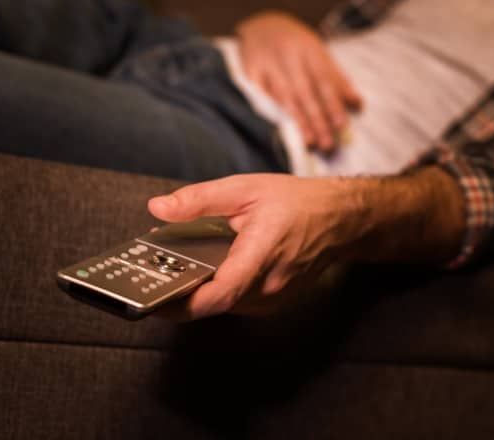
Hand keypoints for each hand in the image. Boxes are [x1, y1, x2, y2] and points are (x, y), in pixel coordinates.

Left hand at [147, 174, 370, 319]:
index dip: (180, 303)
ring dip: (200, 288)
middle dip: (182, 288)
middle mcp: (267, 287)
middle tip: (156, 267)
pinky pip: (237, 301)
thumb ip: (199, 200)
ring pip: (223, 304)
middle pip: (212, 301)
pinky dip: (219, 287)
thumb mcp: (245, 189)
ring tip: (182, 263)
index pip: (216, 295)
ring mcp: (272, 299)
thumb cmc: (298, 202)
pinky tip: (212, 266)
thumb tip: (159, 208)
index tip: (153, 297)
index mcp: (260, 256)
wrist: (340, 219)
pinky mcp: (273, 302)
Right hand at [236, 10, 361, 151]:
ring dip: (297, 120)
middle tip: (328, 144)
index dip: (333, 103)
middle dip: (317, 119)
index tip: (342, 125)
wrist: (262, 24)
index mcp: (309, 49)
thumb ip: (337, 78)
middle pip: (305, 91)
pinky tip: (281, 127)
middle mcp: (288, 55)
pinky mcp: (249, 69)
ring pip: (284, 96)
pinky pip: (261, 94)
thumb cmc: (296, 43)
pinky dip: (271, 111)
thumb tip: (358, 104)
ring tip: (309, 142)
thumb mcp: (318, 53)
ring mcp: (267, 62)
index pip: (323, 80)